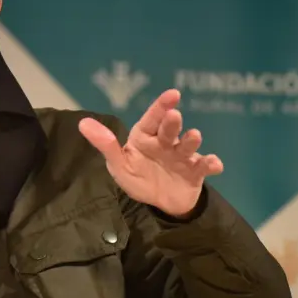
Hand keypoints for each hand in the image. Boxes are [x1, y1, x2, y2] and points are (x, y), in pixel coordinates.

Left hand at [78, 89, 222, 216]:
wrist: (161, 203)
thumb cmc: (139, 177)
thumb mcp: (119, 165)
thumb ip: (105, 145)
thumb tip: (83, 123)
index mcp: (145, 137)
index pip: (151, 119)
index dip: (161, 106)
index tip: (172, 94)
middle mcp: (165, 143)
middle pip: (169, 130)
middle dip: (172, 123)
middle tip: (174, 116)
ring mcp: (182, 156)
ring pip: (188, 145)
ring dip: (192, 140)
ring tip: (193, 136)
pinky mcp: (195, 172)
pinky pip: (205, 166)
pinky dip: (212, 164)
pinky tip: (214, 164)